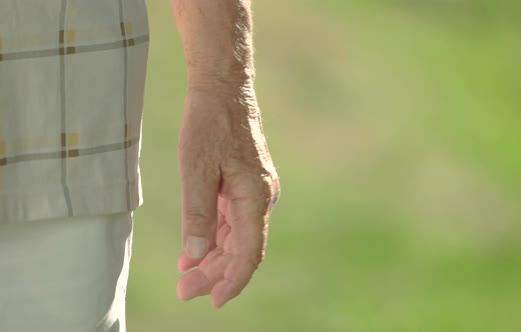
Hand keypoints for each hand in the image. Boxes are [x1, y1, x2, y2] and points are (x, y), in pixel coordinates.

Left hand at [174, 82, 279, 308]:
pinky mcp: (243, 184)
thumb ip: (197, 214)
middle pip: (241, 249)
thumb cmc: (210, 124)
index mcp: (255, 197)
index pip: (249, 253)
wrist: (222, 89)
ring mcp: (253, 191)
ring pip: (236, 237)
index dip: (232, 281)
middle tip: (184, 291)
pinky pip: (230, 220)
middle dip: (214, 273)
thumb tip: (196, 255)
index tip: (213, 302)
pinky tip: (194, 251)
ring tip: (185, 276)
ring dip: (212, 258)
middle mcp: (260, 198)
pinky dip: (213, 237)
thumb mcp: (196, 169)